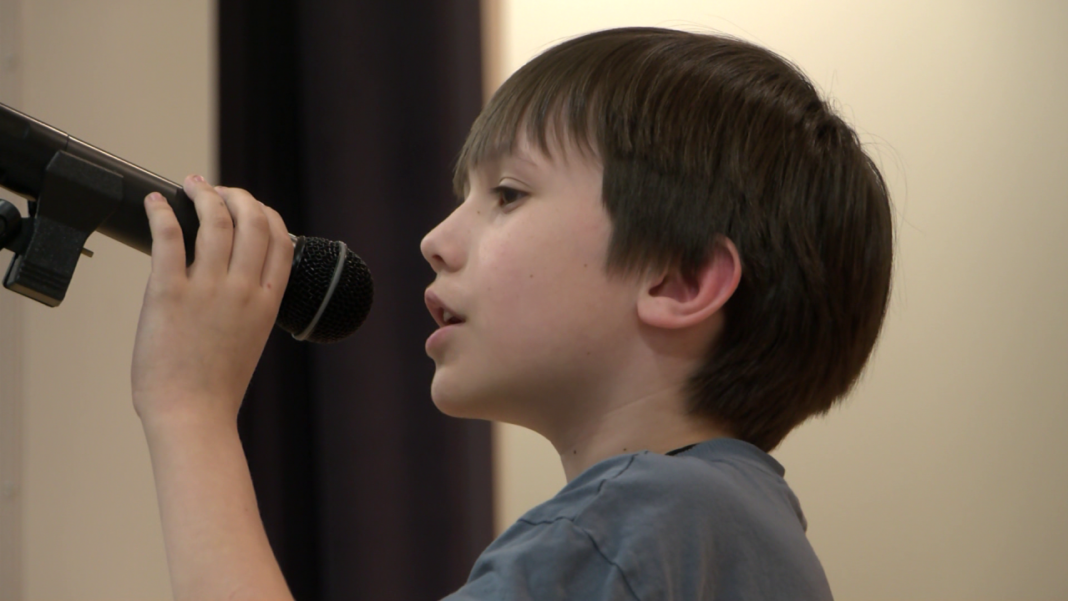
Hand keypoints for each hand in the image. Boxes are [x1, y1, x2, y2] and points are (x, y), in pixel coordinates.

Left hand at [132, 174, 292, 426]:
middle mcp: (244, 290)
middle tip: (218, 190)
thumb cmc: (215, 389)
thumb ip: (248, 308)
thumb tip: (235, 282)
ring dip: (205, 194)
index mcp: (267, 303)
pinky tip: (154, 202)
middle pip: (253, 221)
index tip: (250, 207)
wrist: (192, 416)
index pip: (281, 240)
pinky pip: (169, 238)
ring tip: (193, 185)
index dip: (267, 214)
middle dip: (238, 195)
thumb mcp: (250, 340)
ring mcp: (208, 290)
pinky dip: (161, 212)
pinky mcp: (169, 293)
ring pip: (216, 221)